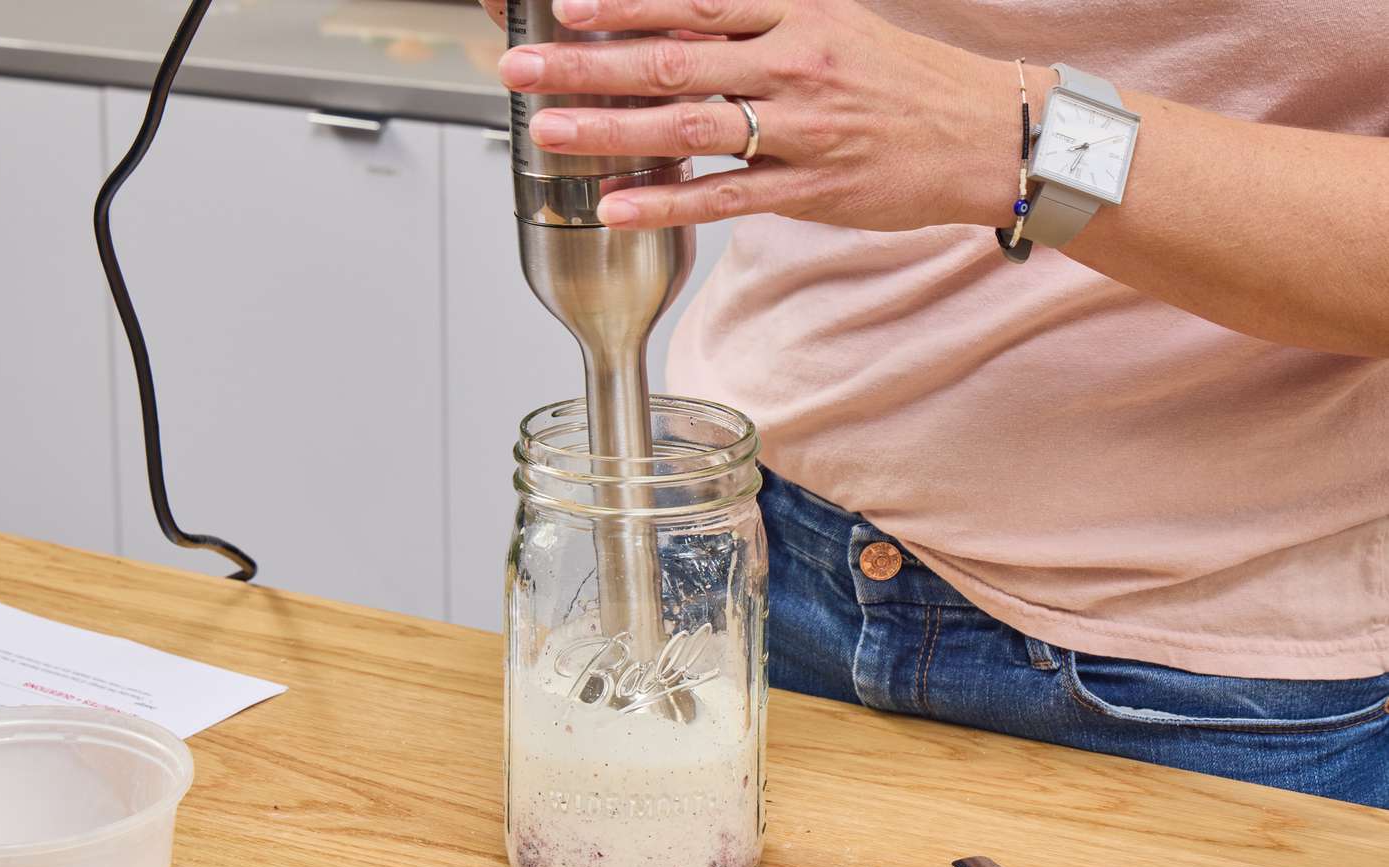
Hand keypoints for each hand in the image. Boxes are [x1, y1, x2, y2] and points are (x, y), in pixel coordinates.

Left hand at [497, 0, 1044, 230]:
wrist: (988, 134)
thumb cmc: (903, 80)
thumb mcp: (834, 23)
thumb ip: (755, 24)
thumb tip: (676, 26)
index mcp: (798, 13)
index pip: (692, 0)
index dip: (622, 2)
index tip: (563, 3)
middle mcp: (793, 63)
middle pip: (672, 59)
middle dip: (587, 63)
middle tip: (521, 65)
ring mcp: (801, 129)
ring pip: (690, 128)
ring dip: (609, 130)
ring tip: (548, 129)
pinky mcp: (811, 189)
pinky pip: (725, 197)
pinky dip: (666, 201)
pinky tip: (616, 204)